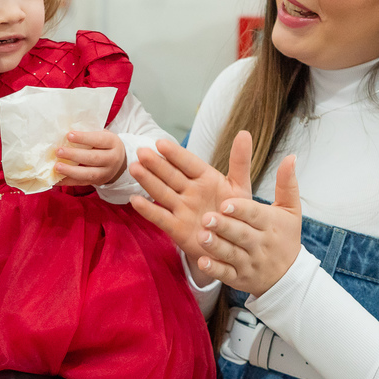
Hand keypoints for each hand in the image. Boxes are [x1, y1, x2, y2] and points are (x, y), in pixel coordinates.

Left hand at [54, 129, 126, 185]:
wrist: (119, 161)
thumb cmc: (104, 144)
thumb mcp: (102, 135)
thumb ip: (88, 134)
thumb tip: (64, 134)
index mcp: (113, 143)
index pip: (98, 140)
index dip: (83, 138)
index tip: (69, 135)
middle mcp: (112, 159)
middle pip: (93, 158)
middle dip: (74, 155)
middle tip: (59, 151)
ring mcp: (106, 173)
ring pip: (88, 174)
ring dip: (71, 171)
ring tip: (57, 167)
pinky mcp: (98, 182)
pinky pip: (82, 183)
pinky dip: (68, 181)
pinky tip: (57, 180)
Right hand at [128, 132, 253, 280]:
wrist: (234, 245)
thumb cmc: (237, 213)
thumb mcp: (240, 187)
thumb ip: (240, 161)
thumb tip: (244, 133)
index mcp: (205, 178)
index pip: (188, 163)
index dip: (175, 154)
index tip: (160, 143)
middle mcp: (190, 191)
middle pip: (171, 175)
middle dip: (156, 164)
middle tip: (141, 152)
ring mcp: (182, 209)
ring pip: (162, 193)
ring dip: (148, 181)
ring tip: (134, 168)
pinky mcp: (177, 229)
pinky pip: (161, 218)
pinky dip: (148, 210)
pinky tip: (135, 200)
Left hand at [194, 153, 301, 295]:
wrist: (289, 277)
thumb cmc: (285, 236)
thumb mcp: (290, 210)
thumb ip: (287, 184)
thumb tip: (291, 157)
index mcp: (270, 224)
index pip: (255, 215)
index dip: (241, 209)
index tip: (225, 203)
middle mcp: (260, 244)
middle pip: (241, 234)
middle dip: (225, 226)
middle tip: (206, 217)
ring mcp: (249, 263)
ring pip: (231, 254)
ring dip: (216, 246)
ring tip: (201, 236)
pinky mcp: (239, 279)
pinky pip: (226, 274)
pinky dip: (215, 269)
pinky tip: (202, 261)